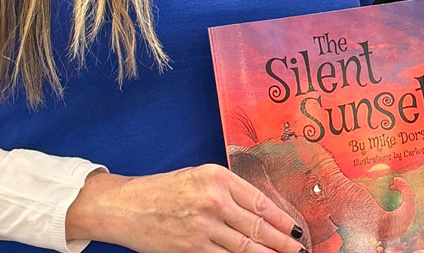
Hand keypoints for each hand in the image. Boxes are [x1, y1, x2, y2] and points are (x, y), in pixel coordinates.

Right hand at [65, 164, 305, 252]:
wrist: (125, 205)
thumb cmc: (163, 190)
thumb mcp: (200, 178)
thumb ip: (229, 192)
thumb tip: (260, 213)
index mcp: (218, 177)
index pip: (259, 201)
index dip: (281, 218)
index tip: (295, 228)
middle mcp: (213, 200)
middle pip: (256, 226)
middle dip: (281, 241)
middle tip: (298, 249)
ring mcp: (202, 227)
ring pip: (243, 246)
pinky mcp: (189, 249)